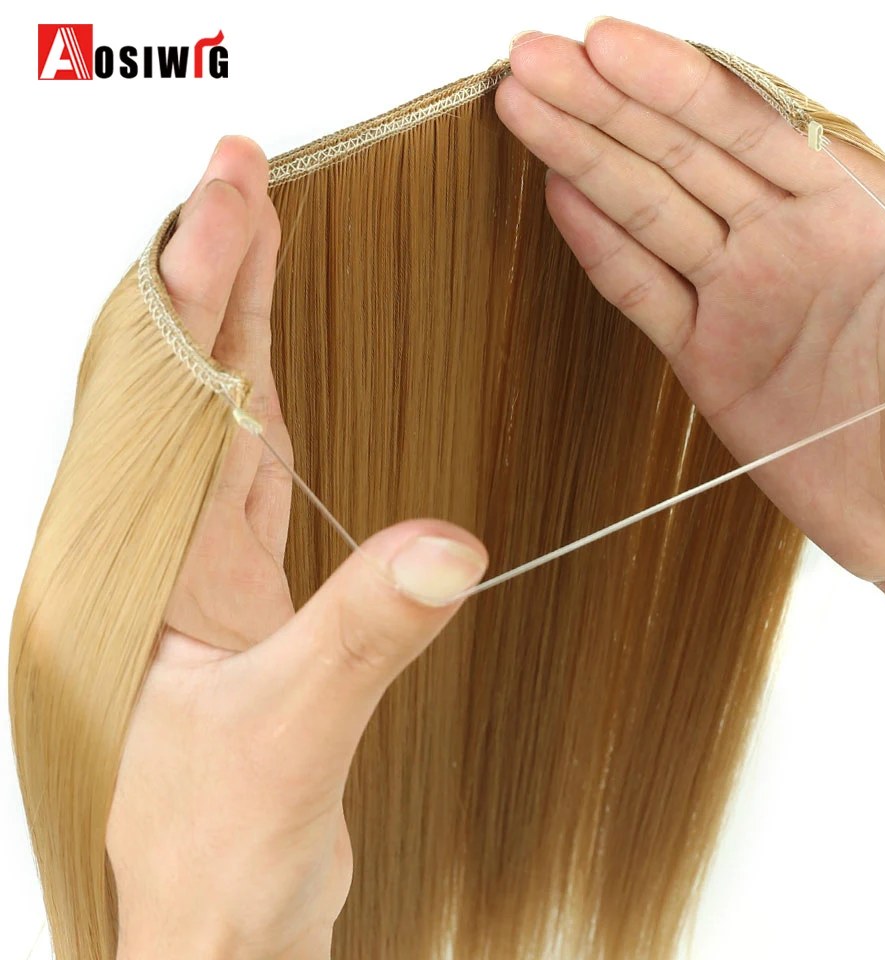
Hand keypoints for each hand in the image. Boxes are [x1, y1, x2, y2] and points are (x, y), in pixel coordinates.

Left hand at [105, 137, 488, 958]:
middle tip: (238, 175)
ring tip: (250, 237)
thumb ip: (364, 632)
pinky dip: (262, 401)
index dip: (203, 288)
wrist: (217, 924)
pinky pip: (250, 470)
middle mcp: (159, 554)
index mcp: (140, 571)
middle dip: (211, 271)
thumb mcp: (292, 734)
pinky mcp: (245, 593)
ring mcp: (201, 569)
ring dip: (233, 324)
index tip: (232, 196)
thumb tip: (444, 544)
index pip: (170, 395)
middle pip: (185, 382)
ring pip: (215, 416)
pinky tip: (268, 364)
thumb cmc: (215, 853)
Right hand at [497, 19, 884, 588]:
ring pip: (650, 210)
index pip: (756, 130)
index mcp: (859, 217)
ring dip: (584, 159)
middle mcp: (790, 238)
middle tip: (531, 63)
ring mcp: (740, 293)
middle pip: (682, 155)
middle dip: (604, 105)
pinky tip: (560, 198)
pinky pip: (643, 290)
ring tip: (521, 109)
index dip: (678, 87)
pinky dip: (600, 247)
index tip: (607, 47)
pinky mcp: (703, 351)